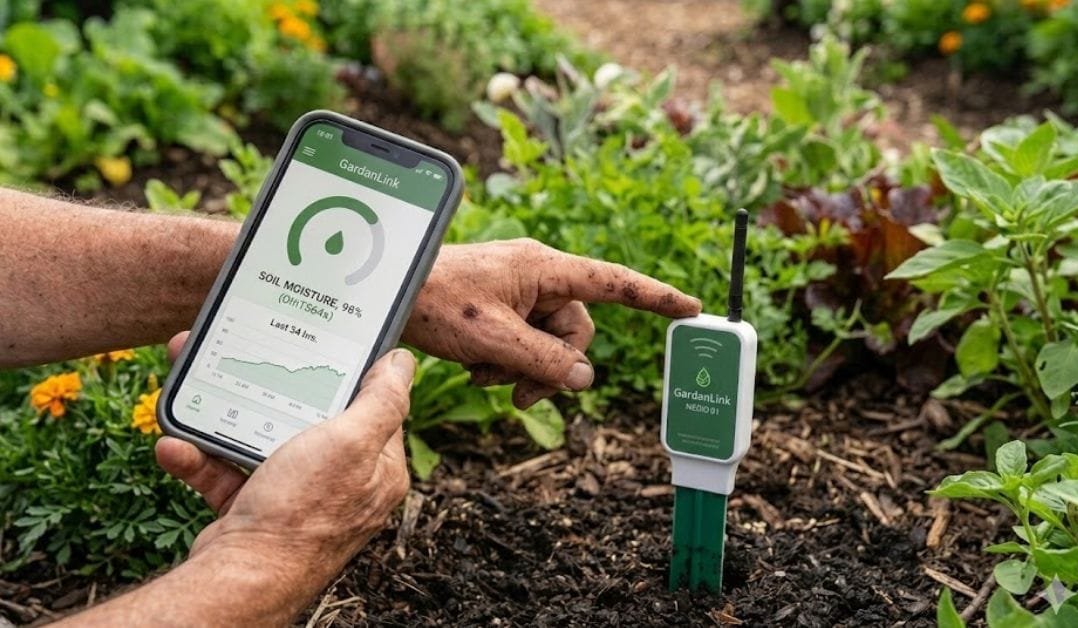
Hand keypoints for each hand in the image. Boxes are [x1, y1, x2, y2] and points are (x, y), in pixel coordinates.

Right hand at [155, 335, 414, 602]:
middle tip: (242, 351)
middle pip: (308, 417)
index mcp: (376, 468)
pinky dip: (198, 456)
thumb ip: (382, 400)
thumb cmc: (302, 510)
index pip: (373, 408)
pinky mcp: (253, 511)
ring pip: (259, 439)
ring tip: (195, 383)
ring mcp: (294, 498)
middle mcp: (339, 483)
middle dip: (270, 384)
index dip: (348, 373)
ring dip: (222, 413)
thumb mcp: (351, 442)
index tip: (320, 343)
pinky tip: (175, 443)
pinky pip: (224, 471)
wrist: (241, 577)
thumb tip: (403, 362)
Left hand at [403, 239, 700, 408]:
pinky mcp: (501, 307)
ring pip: (547, 343)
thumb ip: (544, 361)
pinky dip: (506, 363)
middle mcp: (537, 276)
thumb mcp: (493, 339)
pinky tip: (476, 369)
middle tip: (520, 394)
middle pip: (575, 331)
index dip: (654, 298)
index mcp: (543, 268)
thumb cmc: (435, 302)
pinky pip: (524, 342)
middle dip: (550, 367)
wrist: (387, 292)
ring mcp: (518, 292)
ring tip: (487, 376)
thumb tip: (584, 379)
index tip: (691, 307)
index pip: (612, 282)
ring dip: (522, 369)